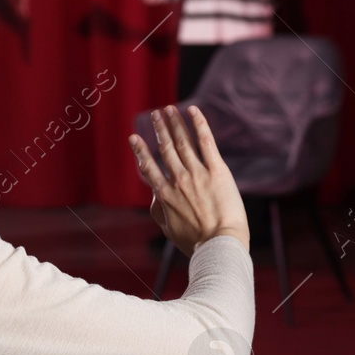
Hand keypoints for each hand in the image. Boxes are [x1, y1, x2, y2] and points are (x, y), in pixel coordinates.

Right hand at [128, 105, 248, 255]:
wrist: (219, 244)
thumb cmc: (195, 242)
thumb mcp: (169, 229)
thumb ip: (159, 210)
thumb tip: (155, 197)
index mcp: (164, 195)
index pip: (149, 166)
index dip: (140, 150)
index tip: (134, 137)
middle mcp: (178, 180)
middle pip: (166, 148)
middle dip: (159, 129)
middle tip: (155, 114)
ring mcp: (197, 173)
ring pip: (183, 141)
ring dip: (175, 123)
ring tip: (169, 109)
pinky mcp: (217, 171)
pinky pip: (206, 141)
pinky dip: (198, 124)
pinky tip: (192, 110)